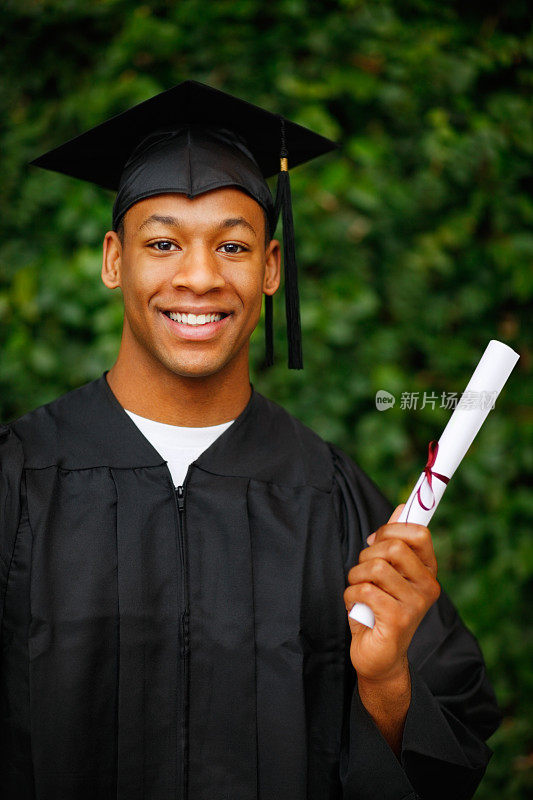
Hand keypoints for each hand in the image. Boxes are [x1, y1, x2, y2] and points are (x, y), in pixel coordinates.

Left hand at [344, 504, 440, 682]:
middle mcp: (428, 586)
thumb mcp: (388, 573)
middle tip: (363, 572)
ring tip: (359, 592)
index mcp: (427, 571)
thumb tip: (402, 507)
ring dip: (355, 577)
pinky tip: (358, 608)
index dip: (390, 529)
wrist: (379, 658)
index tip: (374, 541)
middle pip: (393, 547)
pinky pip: (365, 590)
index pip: (419, 532)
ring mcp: (415, 604)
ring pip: (375, 568)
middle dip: (366, 555)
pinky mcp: (398, 620)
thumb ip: (395, 541)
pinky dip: (351, 596)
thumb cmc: (380, 610)